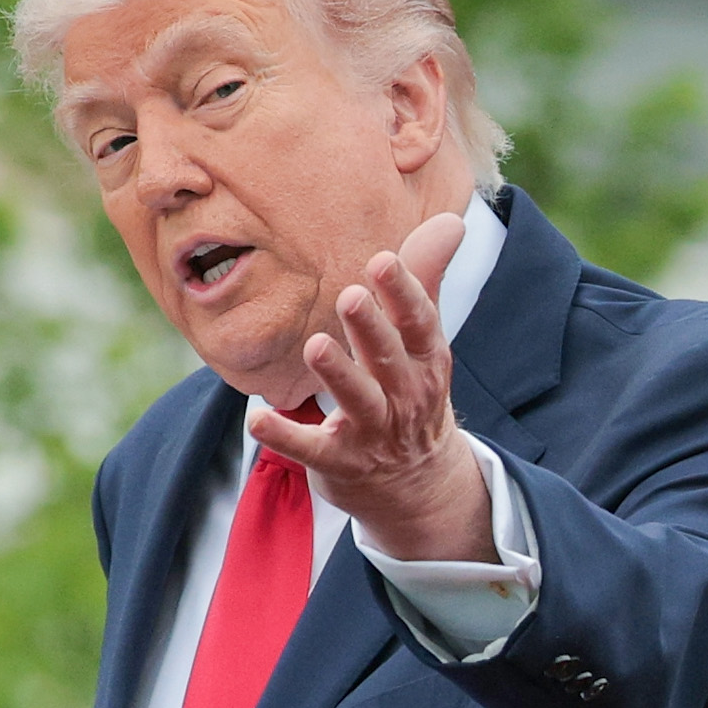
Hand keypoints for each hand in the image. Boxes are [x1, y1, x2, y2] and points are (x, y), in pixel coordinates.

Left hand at [248, 206, 494, 563]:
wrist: (419, 488)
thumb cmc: (412, 395)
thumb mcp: (425, 343)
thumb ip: (426, 280)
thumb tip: (451, 220)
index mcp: (425, 362)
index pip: (419, 324)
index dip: (403, 293)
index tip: (382, 261)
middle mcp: (405, 398)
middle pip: (388, 359)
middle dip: (371, 329)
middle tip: (350, 296)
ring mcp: (374, 433)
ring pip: (357, 402)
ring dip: (338, 375)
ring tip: (316, 345)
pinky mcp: (340, 463)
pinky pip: (311, 450)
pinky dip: (285, 437)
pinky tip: (257, 420)